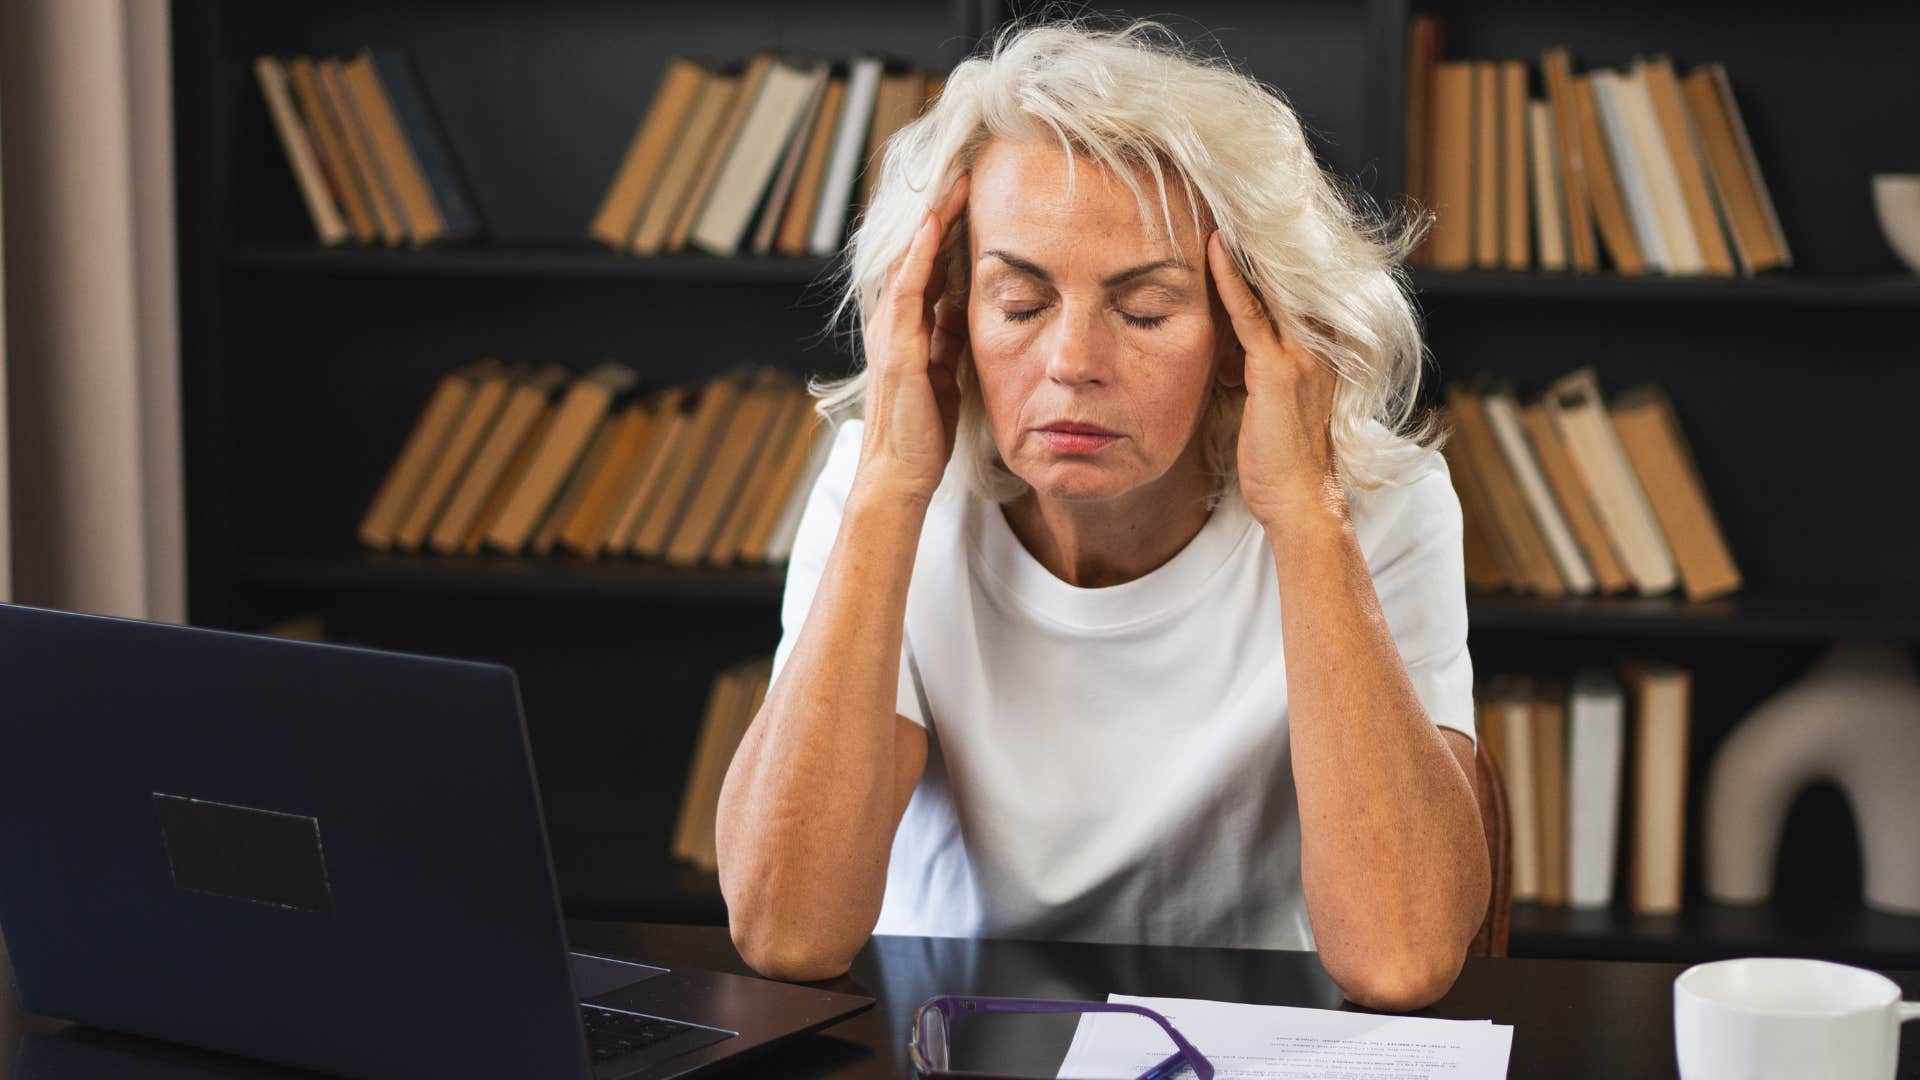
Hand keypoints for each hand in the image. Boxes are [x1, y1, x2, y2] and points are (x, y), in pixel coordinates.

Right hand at [856, 173, 970, 502]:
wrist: (900, 474)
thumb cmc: (924, 432)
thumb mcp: (948, 372)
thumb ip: (952, 338)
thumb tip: (969, 307)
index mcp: (910, 327)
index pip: (931, 265)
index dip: (951, 229)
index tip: (976, 194)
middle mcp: (895, 321)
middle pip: (919, 252)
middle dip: (943, 211)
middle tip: (968, 169)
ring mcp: (892, 331)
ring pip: (911, 259)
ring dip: (933, 219)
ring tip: (956, 180)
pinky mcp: (897, 346)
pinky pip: (907, 289)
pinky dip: (918, 254)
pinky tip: (933, 224)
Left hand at [1206, 230, 1344, 532]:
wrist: (1301, 500)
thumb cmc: (1281, 457)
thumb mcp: (1272, 399)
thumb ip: (1260, 364)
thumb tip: (1231, 347)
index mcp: (1324, 346)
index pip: (1292, 285)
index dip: (1268, 251)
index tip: (1241, 213)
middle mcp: (1321, 342)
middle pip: (1284, 275)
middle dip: (1258, 236)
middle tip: (1228, 192)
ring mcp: (1303, 354)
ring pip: (1269, 285)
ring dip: (1242, 247)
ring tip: (1216, 205)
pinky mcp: (1278, 371)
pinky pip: (1250, 314)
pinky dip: (1231, 279)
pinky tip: (1213, 249)